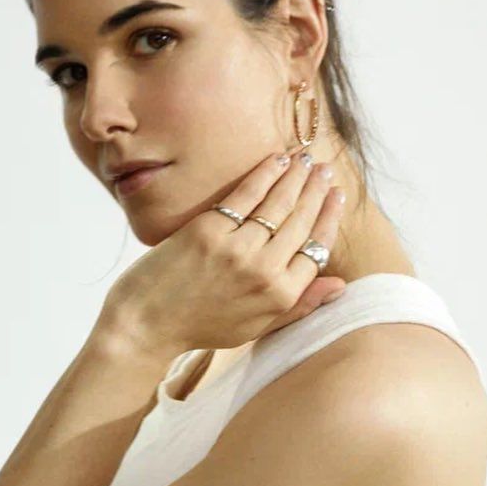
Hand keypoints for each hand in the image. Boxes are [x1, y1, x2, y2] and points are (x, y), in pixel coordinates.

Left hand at [98, 150, 347, 358]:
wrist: (146, 325)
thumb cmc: (200, 327)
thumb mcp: (256, 327)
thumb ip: (299, 305)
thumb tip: (340, 284)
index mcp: (280, 296)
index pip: (316, 248)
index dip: (329, 218)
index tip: (336, 196)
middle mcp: (265, 272)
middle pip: (300, 221)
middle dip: (316, 190)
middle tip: (324, 169)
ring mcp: (237, 249)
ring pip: (278, 203)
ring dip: (296, 176)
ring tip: (305, 159)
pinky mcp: (209, 230)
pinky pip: (247, 194)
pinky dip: (265, 173)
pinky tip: (276, 160)